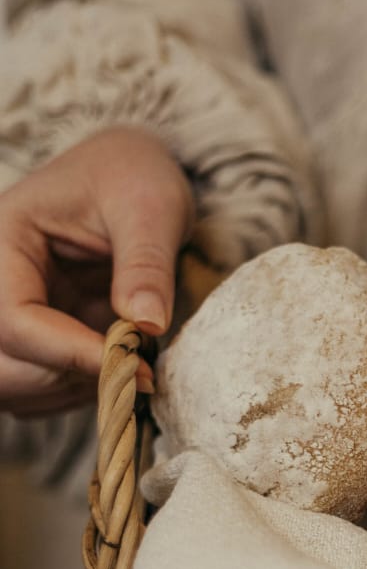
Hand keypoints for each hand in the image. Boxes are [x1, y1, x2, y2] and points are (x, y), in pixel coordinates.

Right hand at [0, 127, 193, 415]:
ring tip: (134, 360)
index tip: (133, 364)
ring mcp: (10, 314)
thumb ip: (146, 265)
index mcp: (3, 241)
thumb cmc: (133, 176)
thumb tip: (147, 325)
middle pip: (4, 365)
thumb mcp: (150, 207)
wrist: (131, 176)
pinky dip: (80, 392)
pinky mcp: (33, 339)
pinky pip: (39, 390)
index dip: (70, 354)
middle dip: (71, 377)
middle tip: (137, 367)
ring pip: (19, 387)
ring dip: (78, 390)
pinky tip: (120, 365)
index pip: (13, 321)